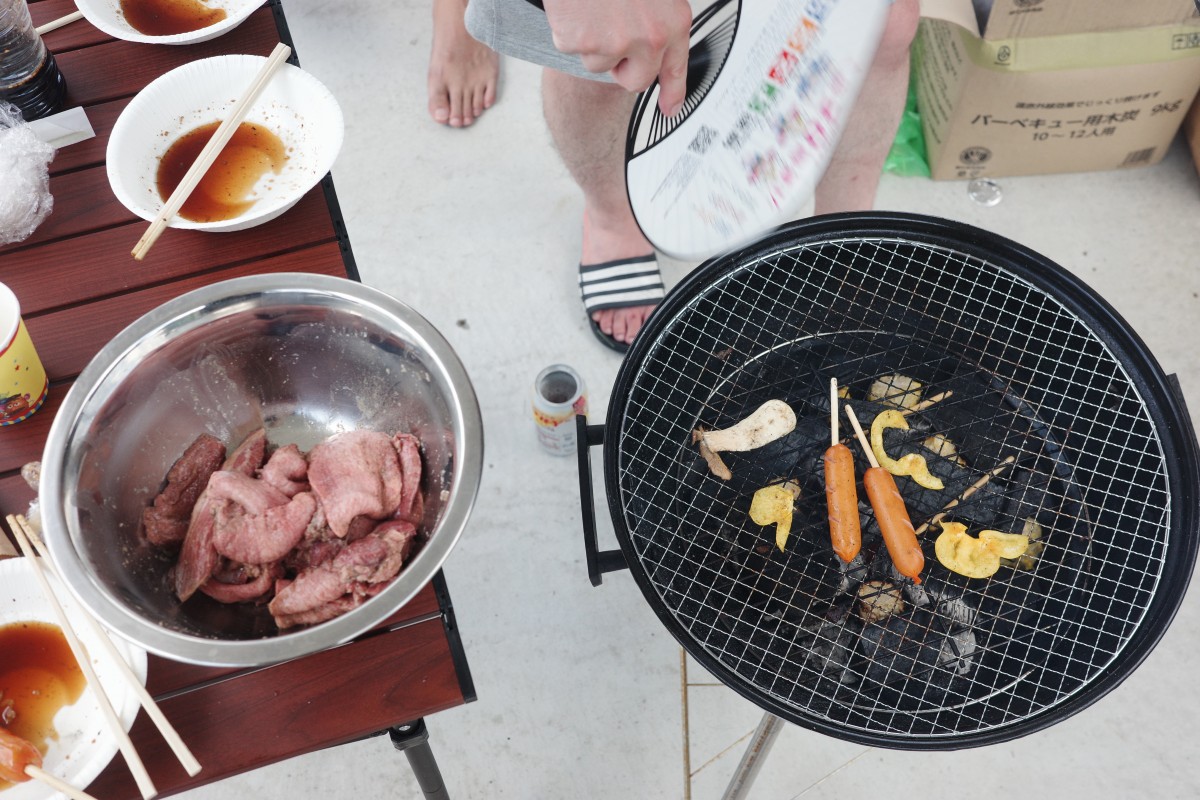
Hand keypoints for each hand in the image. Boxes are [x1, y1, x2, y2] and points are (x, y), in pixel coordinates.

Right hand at [543, 0, 692, 116]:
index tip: (670, 108)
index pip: (676, 67)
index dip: (673, 92)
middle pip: (635, 80)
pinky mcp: (581, 43)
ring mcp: (614, 43)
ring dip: (592, 41)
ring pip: (599, 63)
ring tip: (593, 7)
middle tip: (611, 36)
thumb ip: (654, 18)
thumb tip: (650, 48)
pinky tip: (576, 7)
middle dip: (621, 66)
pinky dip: (569, 29)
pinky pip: (571, 47)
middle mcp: (648, 37)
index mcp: (671, 20)